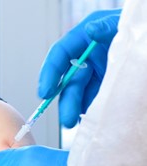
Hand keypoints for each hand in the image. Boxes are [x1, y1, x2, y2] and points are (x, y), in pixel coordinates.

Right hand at [38, 9, 120, 127]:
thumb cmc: (136, 31)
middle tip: (67, 118)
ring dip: (74, 110)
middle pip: (69, 81)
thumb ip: (106, 27)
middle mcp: (87, 58)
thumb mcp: (118, 25)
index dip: (49, 73)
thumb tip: (91, 30)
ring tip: (74, 123)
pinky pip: (92, 102)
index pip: (60, 55)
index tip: (45, 92)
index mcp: (84, 39)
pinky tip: (90, 121)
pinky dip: (89, 113)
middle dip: (66, 101)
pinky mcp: (104, 89)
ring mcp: (95, 75)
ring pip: (79, 95)